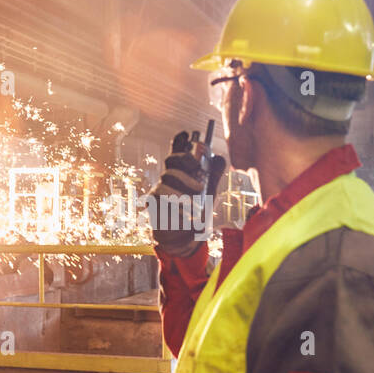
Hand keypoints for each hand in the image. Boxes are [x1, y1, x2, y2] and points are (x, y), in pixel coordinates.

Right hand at [146, 131, 226, 256]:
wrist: (186, 239)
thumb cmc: (197, 214)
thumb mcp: (210, 193)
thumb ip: (214, 176)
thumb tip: (219, 157)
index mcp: (182, 174)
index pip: (178, 153)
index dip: (180, 142)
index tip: (188, 133)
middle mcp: (169, 179)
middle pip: (171, 160)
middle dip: (184, 157)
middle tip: (197, 164)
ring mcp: (160, 191)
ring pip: (167, 177)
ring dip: (185, 183)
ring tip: (199, 192)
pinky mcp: (154, 205)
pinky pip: (162, 197)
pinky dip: (177, 204)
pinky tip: (188, 211)